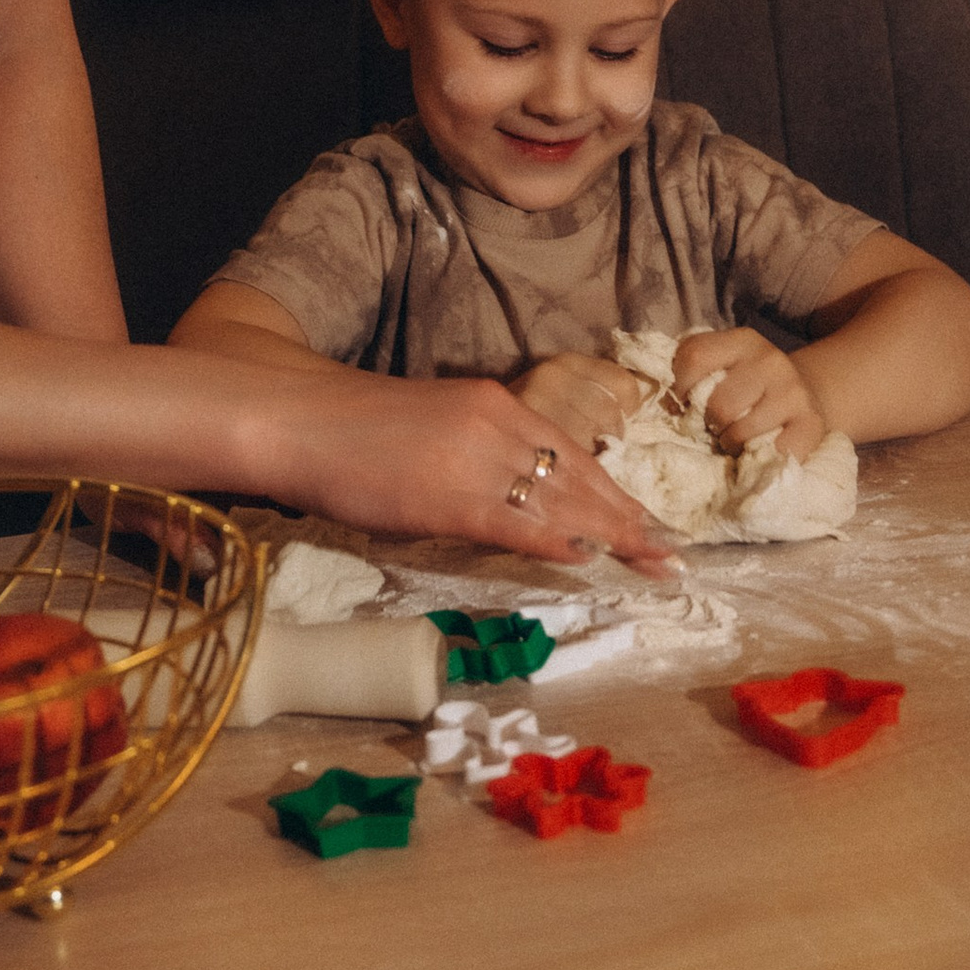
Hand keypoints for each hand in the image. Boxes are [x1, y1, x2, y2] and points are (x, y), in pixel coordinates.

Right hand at [289, 371, 675, 573]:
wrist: (297, 418)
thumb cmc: (355, 430)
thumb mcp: (437, 428)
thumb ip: (483, 457)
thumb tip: (521, 503)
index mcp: (494, 405)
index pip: (572, 453)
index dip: (615, 492)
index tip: (648, 522)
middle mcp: (495, 424)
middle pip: (579, 477)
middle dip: (628, 519)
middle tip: (671, 555)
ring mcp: (473, 458)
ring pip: (557, 500)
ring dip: (609, 535)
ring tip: (650, 563)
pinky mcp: (445, 494)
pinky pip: (513, 521)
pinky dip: (553, 540)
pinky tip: (586, 556)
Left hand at [668, 327, 827, 458]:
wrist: (806, 395)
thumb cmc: (748, 388)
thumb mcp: (722, 366)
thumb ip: (692, 372)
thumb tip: (656, 396)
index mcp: (742, 341)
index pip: (695, 357)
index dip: (680, 386)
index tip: (683, 403)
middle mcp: (770, 360)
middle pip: (719, 403)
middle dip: (709, 423)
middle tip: (714, 427)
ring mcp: (794, 391)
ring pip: (741, 430)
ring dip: (731, 443)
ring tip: (734, 440)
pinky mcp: (811, 422)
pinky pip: (772, 451)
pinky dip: (759, 458)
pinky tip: (759, 450)